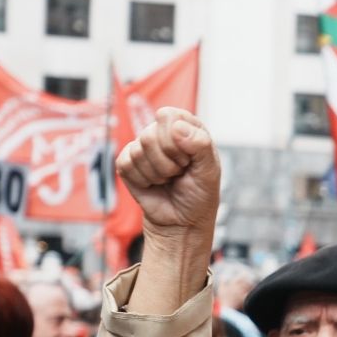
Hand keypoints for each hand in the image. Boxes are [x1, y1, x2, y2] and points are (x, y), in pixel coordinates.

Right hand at [117, 108, 219, 238]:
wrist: (183, 221)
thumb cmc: (199, 194)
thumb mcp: (210, 171)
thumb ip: (201, 145)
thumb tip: (177, 127)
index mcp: (185, 127)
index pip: (170, 116)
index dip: (178, 139)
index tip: (189, 159)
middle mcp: (162, 132)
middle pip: (150, 135)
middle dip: (168, 162)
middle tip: (179, 172)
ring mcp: (142, 147)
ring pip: (138, 151)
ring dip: (158, 173)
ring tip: (169, 179)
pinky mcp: (126, 162)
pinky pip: (126, 165)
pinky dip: (143, 180)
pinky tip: (153, 184)